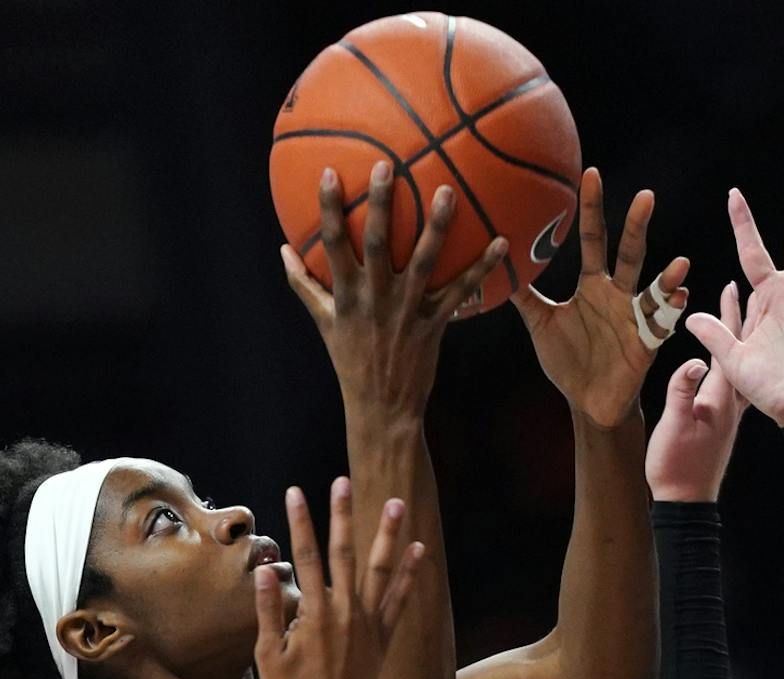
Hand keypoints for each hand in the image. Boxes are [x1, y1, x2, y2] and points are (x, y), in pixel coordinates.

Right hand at [255, 477, 423, 678]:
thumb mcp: (267, 656)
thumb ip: (268, 611)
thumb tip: (266, 569)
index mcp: (314, 614)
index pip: (305, 556)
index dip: (300, 521)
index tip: (295, 490)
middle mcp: (345, 613)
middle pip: (344, 552)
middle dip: (342, 514)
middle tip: (343, 481)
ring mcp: (368, 624)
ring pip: (380, 569)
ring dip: (387, 534)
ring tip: (397, 502)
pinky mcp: (383, 639)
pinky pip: (400, 600)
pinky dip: (409, 575)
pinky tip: (418, 550)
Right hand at [280, 164, 508, 421]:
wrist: (381, 407)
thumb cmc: (350, 360)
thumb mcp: (323, 322)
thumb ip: (303, 284)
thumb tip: (283, 249)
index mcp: (345, 295)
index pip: (333, 244)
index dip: (330, 209)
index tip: (330, 173)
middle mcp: (374, 299)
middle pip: (378, 244)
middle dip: (381, 204)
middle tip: (387, 166)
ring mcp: (405, 311)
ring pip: (423, 262)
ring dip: (436, 226)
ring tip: (447, 190)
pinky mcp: (432, 325)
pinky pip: (460, 292)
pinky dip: (481, 268)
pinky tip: (501, 242)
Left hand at [511, 170, 690, 428]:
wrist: (588, 402)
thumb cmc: (568, 360)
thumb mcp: (540, 324)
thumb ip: (523, 296)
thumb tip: (493, 265)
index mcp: (593, 286)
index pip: (594, 238)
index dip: (592, 208)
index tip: (590, 173)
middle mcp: (618, 295)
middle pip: (628, 254)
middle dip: (637, 227)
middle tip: (645, 196)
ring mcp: (635, 318)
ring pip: (654, 290)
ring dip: (667, 278)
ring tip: (679, 264)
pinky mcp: (646, 345)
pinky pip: (662, 327)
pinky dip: (671, 314)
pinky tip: (679, 299)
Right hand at [645, 282, 751, 502]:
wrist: (687, 500)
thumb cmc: (677, 466)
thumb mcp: (675, 425)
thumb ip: (683, 392)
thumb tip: (694, 361)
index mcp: (720, 397)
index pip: (731, 348)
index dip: (733, 318)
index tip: (735, 289)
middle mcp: (730, 401)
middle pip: (742, 352)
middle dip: (744, 321)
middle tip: (749, 291)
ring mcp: (729, 413)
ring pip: (741, 367)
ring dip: (742, 341)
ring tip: (743, 318)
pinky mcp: (723, 423)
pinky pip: (734, 385)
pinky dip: (734, 364)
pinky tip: (727, 360)